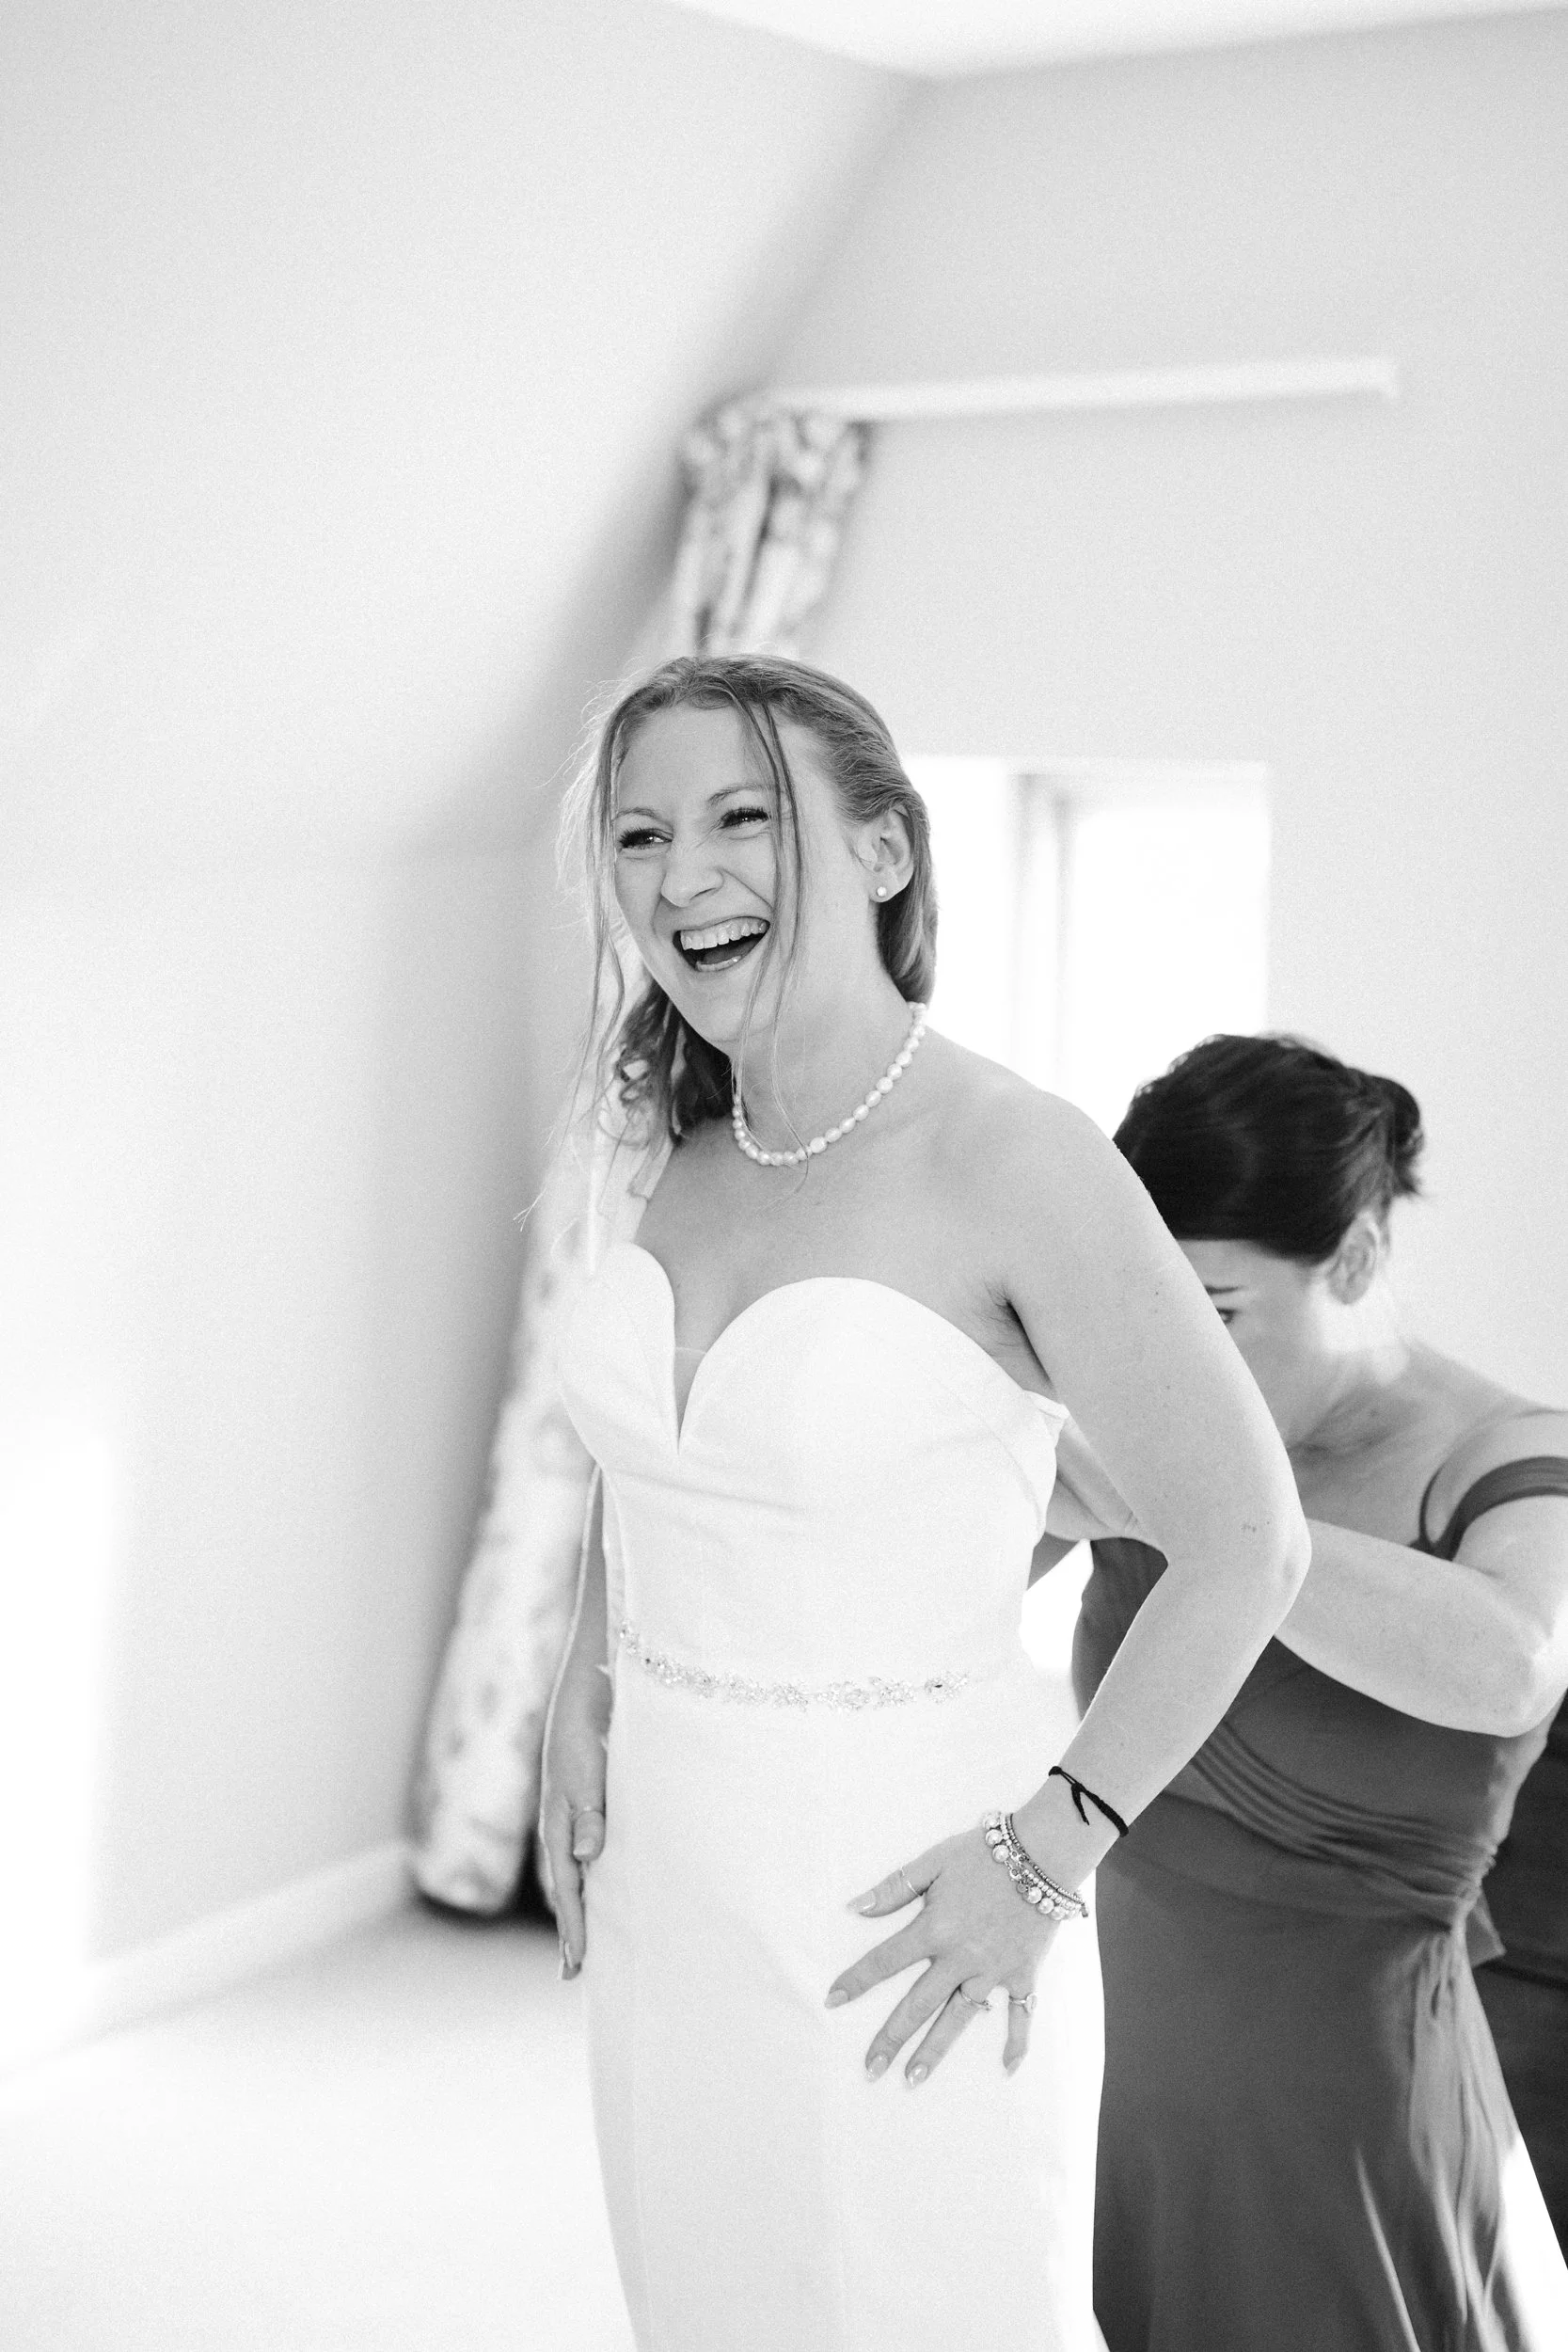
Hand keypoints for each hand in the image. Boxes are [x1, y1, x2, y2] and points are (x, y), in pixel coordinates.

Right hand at [540, 1686, 608, 1979]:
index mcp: (559, 1827)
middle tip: (573, 1972)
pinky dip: (591, 1878)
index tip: (575, 1966)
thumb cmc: (587, 1731)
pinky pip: (588, 1852)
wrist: (589, 1690)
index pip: (567, 1890)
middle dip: (571, 1928)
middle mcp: (565, 1827)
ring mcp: (575, 1816)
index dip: (573, 1928)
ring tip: (586, 1941)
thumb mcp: (586, 1773)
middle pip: (568, 1889)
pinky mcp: (591, 1803)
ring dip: (581, 1907)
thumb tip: (587, 1857)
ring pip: (578, 1873)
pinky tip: (600, 1884)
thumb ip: (589, 1813)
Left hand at [826, 1826, 1056, 2084]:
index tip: (832, 2001)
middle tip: (871, 2070)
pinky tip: (1007, 2069)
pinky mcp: (1023, 1974)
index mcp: (935, 1929)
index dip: (856, 1980)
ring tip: (913, 2079)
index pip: (885, 1961)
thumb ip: (895, 1887)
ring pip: (958, 2019)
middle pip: (918, 2005)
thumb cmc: (983, 1853)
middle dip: (891, 2039)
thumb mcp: (933, 1861)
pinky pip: (1020, 2014)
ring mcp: (993, 1971)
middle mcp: (960, 1958)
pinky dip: (1017, 2041)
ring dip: (935, 2051)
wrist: (1042, 1853)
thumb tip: (855, 1907)